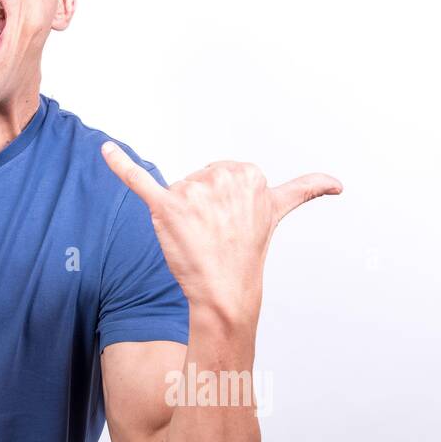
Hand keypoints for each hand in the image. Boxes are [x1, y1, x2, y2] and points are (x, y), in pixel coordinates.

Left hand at [101, 143, 340, 326]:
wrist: (224, 292)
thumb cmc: (247, 251)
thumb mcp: (277, 210)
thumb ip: (305, 189)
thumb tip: (337, 183)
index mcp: (247, 170)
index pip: (217, 175)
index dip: (219, 201)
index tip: (230, 222)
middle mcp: (221, 176)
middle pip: (195, 180)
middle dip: (199, 207)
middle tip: (213, 233)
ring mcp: (193, 191)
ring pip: (174, 193)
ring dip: (181, 216)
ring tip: (197, 236)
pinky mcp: (165, 207)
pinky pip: (137, 179)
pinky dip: (118, 163)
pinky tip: (103, 148)